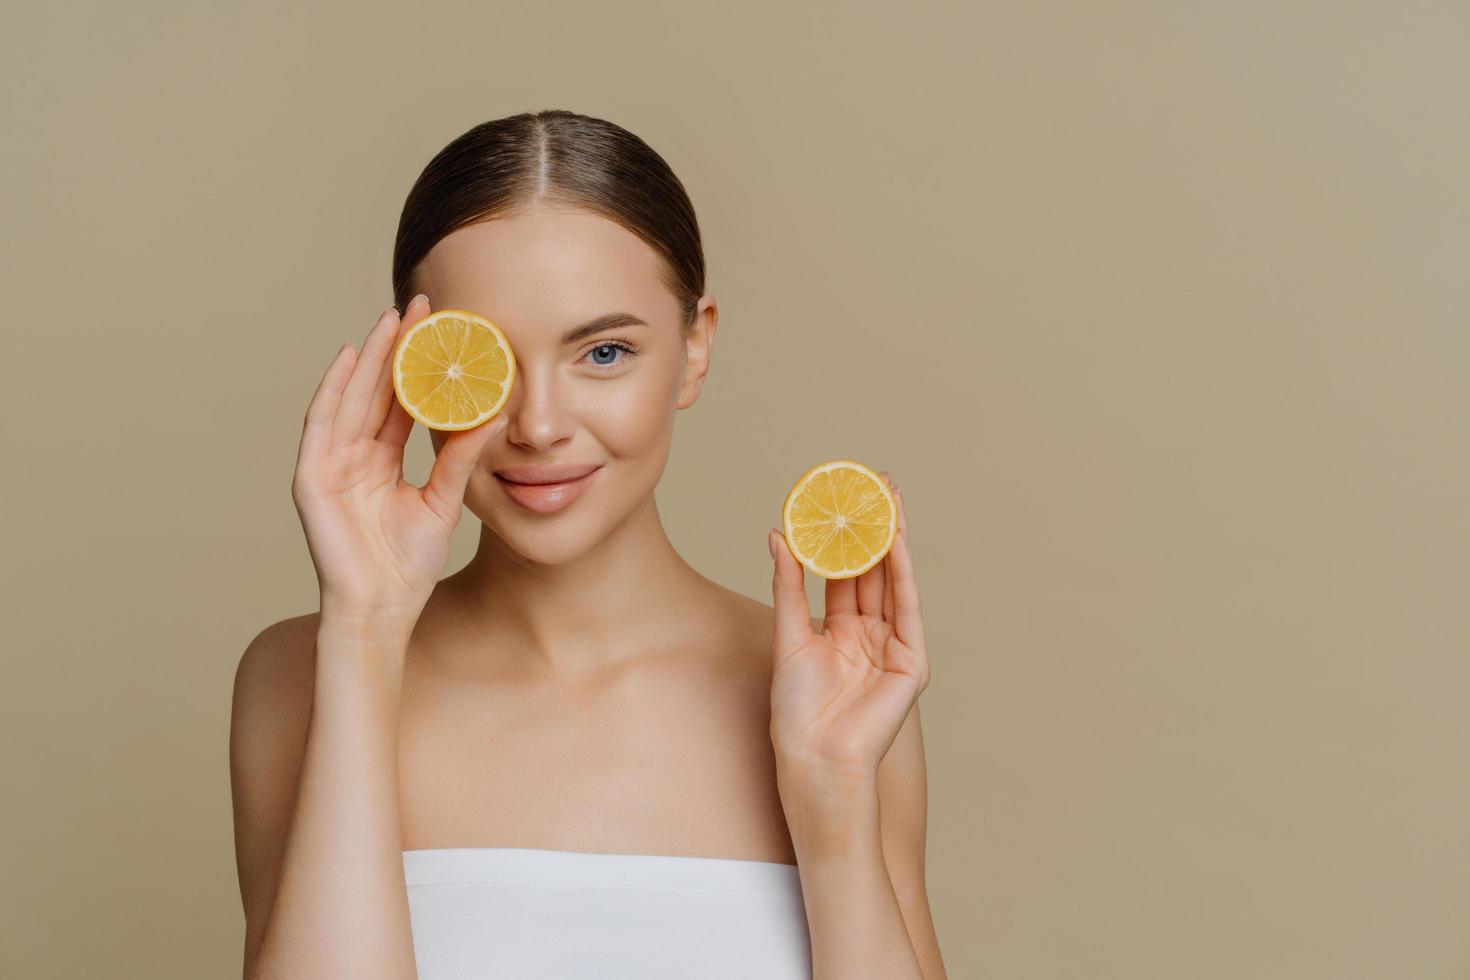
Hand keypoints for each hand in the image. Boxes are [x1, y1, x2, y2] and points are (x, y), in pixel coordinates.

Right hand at [291, 293, 508, 626]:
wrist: (381, 609)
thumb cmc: (408, 564)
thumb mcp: (444, 500)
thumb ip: (460, 458)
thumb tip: (493, 415)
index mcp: (382, 459)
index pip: (401, 401)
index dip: (419, 366)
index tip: (442, 329)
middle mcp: (354, 454)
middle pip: (376, 390)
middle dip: (396, 347)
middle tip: (419, 305)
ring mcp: (329, 463)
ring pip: (351, 397)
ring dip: (369, 357)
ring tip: (392, 319)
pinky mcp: (311, 477)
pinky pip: (321, 424)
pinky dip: (334, 389)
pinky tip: (351, 359)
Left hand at [766, 471, 929, 781]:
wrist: (815, 756)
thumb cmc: (797, 710)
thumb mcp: (789, 635)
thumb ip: (789, 585)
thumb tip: (778, 535)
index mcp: (842, 630)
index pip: (847, 571)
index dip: (846, 536)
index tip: (844, 498)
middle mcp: (871, 634)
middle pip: (875, 570)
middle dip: (877, 528)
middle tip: (875, 483)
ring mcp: (894, 646)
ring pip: (894, 582)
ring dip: (894, 540)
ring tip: (889, 498)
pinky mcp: (911, 662)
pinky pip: (908, 609)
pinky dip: (903, 575)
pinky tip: (897, 543)